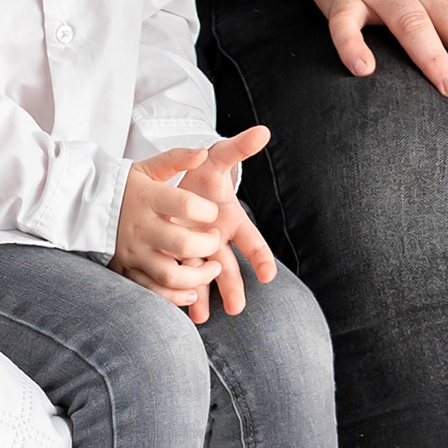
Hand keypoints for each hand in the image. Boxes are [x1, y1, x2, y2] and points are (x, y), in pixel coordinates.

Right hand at [113, 157, 228, 296]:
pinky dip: (173, 296)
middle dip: (208, 245)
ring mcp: (133, 251)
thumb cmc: (123, 187)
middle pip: (182, 243)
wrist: (80, 205)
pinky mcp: (126, 269)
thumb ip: (176, 159)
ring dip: (198, 276)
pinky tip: (190, 293)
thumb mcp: (147, 168)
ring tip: (213, 269)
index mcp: (148, 197)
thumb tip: (203, 152)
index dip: (207, 211)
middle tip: (215, 240)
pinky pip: (151, 289)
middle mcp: (141, 226)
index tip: (212, 213)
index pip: (186, 204)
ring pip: (170, 273)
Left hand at [155, 127, 276, 320]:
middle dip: (231, 286)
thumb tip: (263, 131)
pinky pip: (182, 275)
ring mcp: (198, 248)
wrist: (185, 182)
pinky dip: (183, 293)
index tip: (268, 275)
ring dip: (205, 296)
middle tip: (236, 308)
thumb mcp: (219, 158)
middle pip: (228, 265)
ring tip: (203, 317)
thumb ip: (239, 147)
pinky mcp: (178, 253)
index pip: (251, 240)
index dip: (260, 257)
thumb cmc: (206, 172)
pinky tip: (183, 311)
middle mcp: (217, 238)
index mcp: (231, 219)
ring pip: (205, 275)